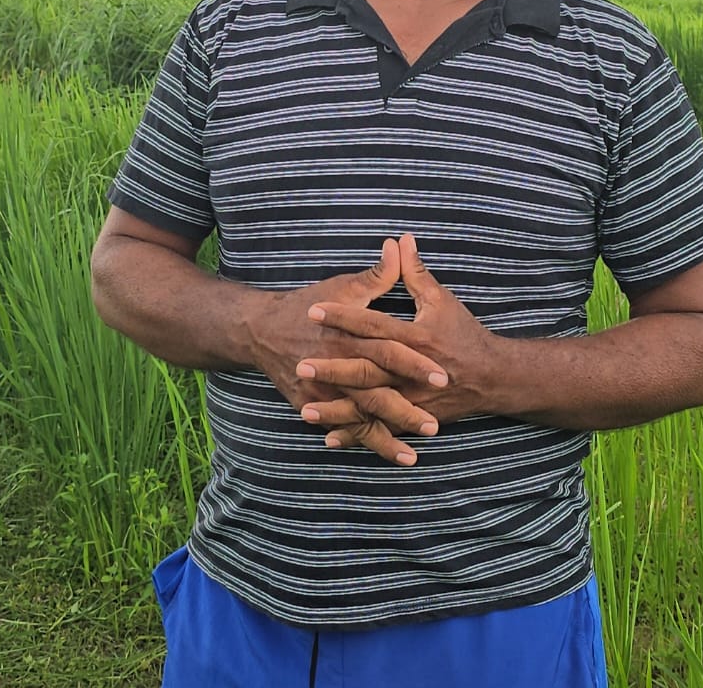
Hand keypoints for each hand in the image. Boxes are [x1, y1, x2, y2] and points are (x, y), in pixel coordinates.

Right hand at [241, 238, 447, 464]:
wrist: (260, 330)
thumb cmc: (308, 305)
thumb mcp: (342, 286)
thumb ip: (377, 274)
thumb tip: (399, 247)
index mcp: (349, 336)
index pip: (388, 351)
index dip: (415, 363)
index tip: (442, 374)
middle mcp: (336, 366)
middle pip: (375, 393)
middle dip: (404, 410)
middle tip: (434, 425)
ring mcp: (323, 390)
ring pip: (359, 417)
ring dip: (386, 436)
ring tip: (413, 454)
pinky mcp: (313, 405)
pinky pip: (341, 427)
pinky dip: (361, 442)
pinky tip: (384, 455)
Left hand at [300, 233, 500, 448]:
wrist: (492, 378)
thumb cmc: (463, 335)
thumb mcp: (441, 300)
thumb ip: (415, 272)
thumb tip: (401, 239)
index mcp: (416, 338)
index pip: (373, 325)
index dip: (343, 316)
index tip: (314, 310)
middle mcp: (412, 371)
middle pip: (367, 369)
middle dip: (333, 368)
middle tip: (301, 363)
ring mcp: (412, 399)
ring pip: (370, 406)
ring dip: (338, 409)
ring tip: (306, 408)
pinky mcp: (413, 418)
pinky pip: (381, 428)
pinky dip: (357, 434)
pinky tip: (330, 437)